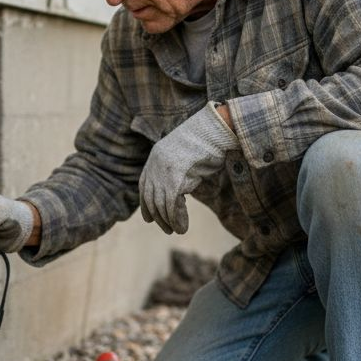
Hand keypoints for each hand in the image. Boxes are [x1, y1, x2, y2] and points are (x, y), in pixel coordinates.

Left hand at [139, 103, 237, 234]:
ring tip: (176, 231)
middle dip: (157, 216)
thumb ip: (177, 169)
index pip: (144, 185)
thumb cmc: (207, 141)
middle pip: (150, 197)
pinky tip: (182, 227)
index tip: (149, 219)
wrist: (216, 130)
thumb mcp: (185, 154)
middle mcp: (155, 165)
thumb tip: (179, 189)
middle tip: (167, 229)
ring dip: (168, 221)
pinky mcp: (175, 179)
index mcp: (155, 156)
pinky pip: (172, 206)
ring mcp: (164, 171)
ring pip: (160, 204)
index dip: (146, 204)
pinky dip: (177, 219)